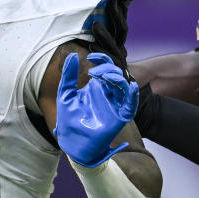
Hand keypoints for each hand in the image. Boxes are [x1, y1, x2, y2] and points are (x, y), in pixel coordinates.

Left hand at [54, 52, 138, 166]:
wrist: (71, 142)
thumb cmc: (68, 120)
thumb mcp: (65, 94)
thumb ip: (68, 76)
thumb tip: (72, 54)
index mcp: (97, 87)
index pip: (105, 68)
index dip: (102, 59)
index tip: (91, 57)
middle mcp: (108, 94)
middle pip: (116, 74)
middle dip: (107, 69)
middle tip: (93, 73)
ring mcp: (115, 104)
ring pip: (124, 86)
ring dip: (117, 78)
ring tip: (105, 77)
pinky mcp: (120, 117)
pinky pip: (131, 104)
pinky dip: (133, 95)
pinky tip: (130, 87)